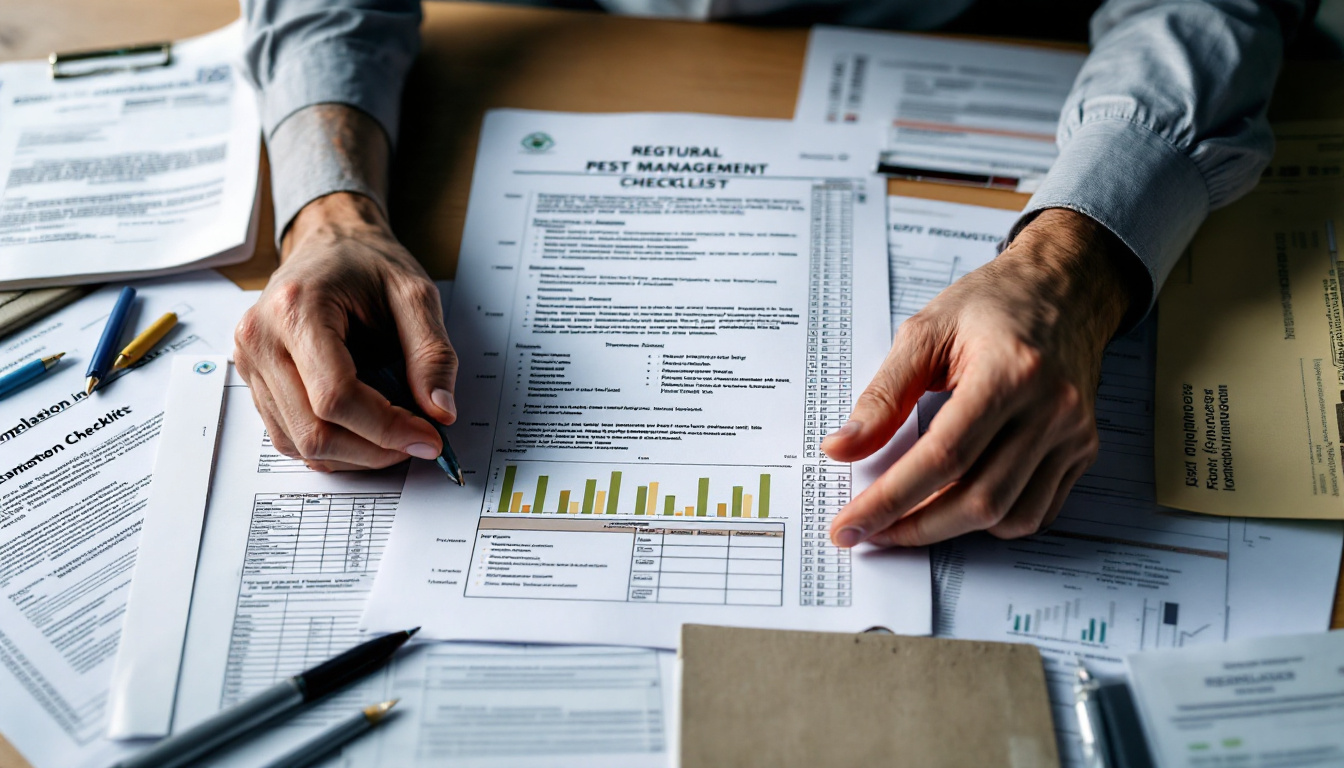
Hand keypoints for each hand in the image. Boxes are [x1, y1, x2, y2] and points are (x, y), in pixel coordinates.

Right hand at [234, 192, 456, 470]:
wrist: (330, 240)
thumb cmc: (367, 262)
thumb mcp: (415, 294)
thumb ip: (433, 354)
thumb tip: (440, 412)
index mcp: (296, 309)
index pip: (335, 397)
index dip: (386, 429)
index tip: (429, 437)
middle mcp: (260, 338)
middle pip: (312, 431)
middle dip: (373, 450)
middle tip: (418, 442)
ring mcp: (250, 361)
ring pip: (297, 443)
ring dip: (354, 454)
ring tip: (395, 435)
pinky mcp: (254, 379)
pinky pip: (288, 434)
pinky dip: (333, 446)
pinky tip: (366, 430)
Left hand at [823, 208, 1141, 546]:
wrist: (1064, 286)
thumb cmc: (994, 303)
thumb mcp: (925, 332)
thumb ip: (883, 395)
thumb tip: (842, 449)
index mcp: (1009, 371)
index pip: (943, 457)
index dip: (890, 498)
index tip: (850, 523)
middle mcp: (1051, 408)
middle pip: (977, 498)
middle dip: (914, 526)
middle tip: (869, 531)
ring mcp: (1073, 433)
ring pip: (1009, 516)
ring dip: (950, 531)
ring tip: (906, 520)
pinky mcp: (1082, 450)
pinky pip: (1037, 511)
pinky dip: (992, 522)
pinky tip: (957, 506)